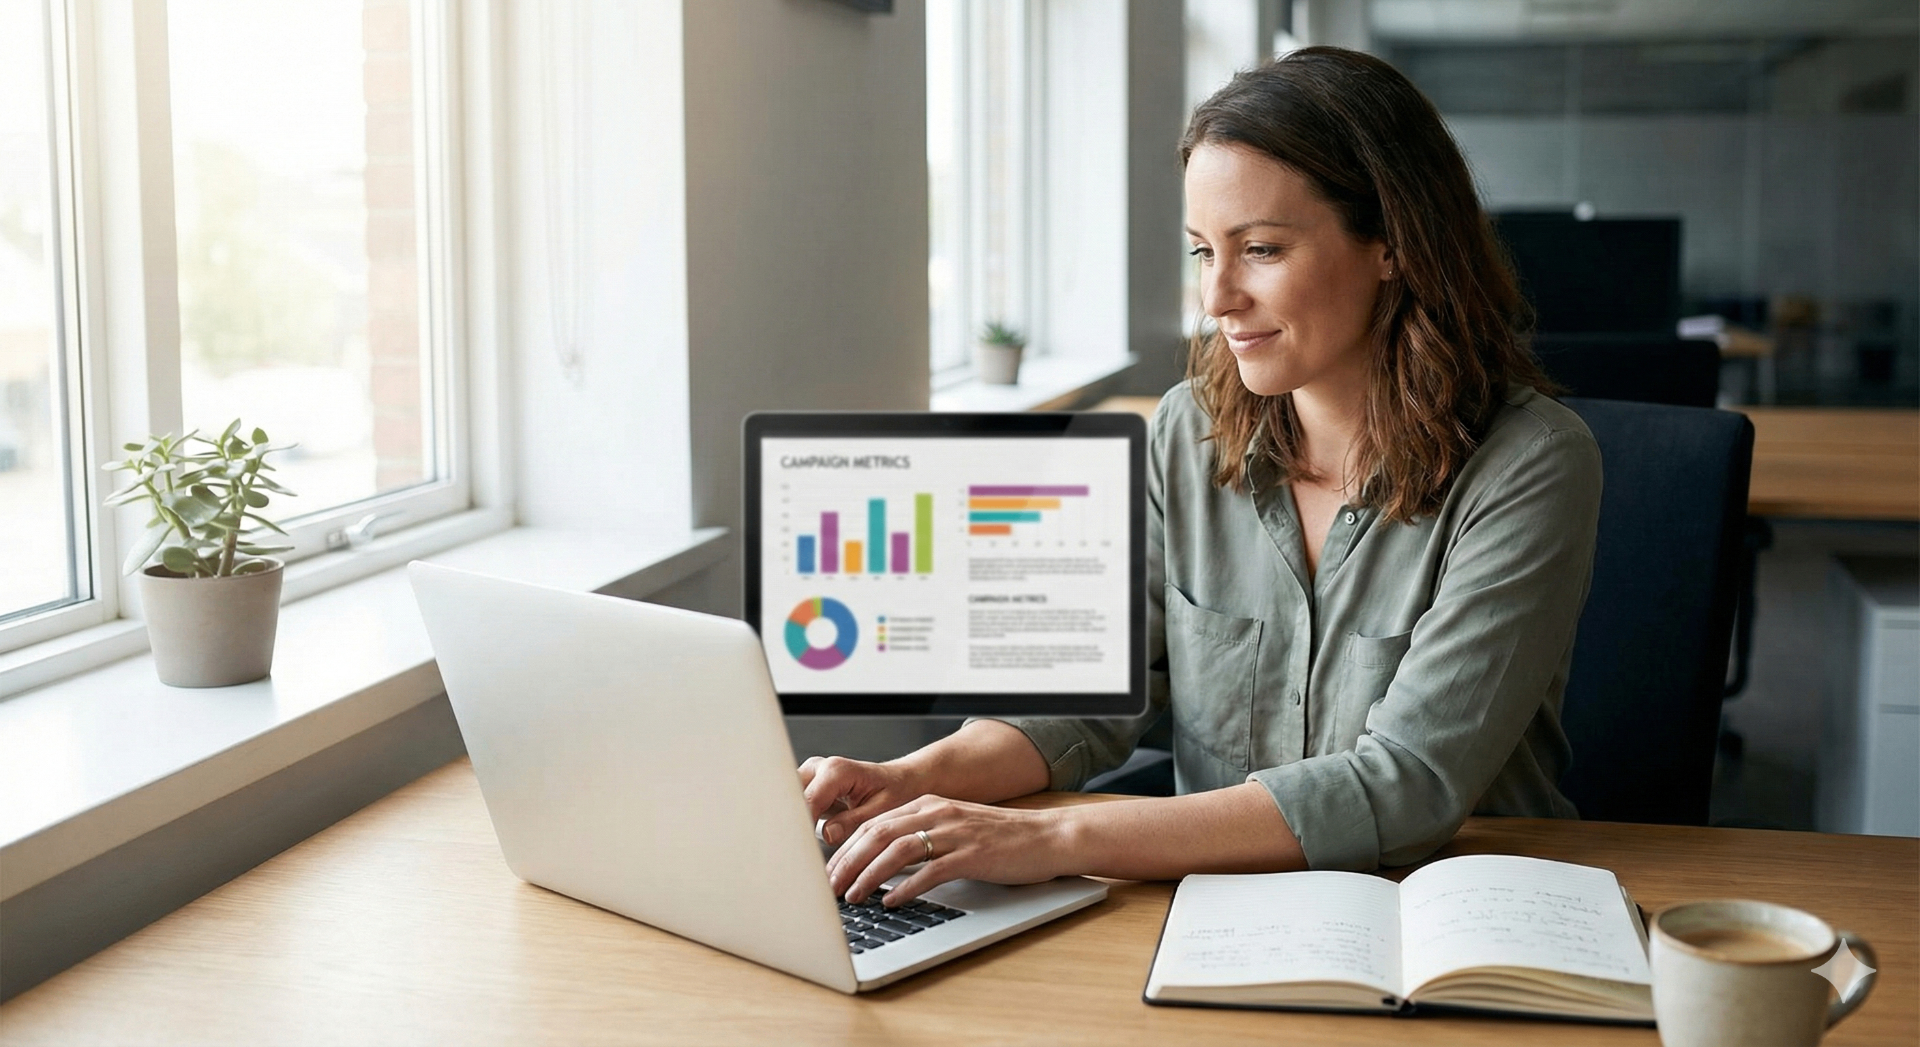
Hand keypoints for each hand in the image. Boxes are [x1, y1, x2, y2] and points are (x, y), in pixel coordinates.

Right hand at [797, 755, 926, 846]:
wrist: (902, 781)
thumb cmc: (896, 792)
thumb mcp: (881, 811)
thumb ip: (852, 822)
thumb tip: (828, 834)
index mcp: (837, 771)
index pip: (806, 801)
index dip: (799, 826)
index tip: (797, 849)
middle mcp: (820, 768)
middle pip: (789, 795)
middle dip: (788, 823)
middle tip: (793, 851)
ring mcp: (812, 775)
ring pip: (787, 798)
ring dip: (790, 822)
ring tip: (794, 848)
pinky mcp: (810, 786)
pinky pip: (794, 802)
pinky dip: (795, 821)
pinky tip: (800, 840)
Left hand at [825, 794, 1071, 905]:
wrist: (1047, 837)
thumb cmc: (1001, 839)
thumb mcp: (954, 828)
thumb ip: (921, 838)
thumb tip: (882, 865)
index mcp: (929, 803)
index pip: (874, 823)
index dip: (846, 848)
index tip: (828, 871)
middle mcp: (938, 813)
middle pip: (878, 834)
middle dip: (847, 862)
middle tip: (829, 888)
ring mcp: (955, 833)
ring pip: (898, 850)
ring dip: (869, 875)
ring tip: (853, 897)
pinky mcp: (972, 854)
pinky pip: (931, 870)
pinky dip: (907, 887)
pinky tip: (892, 901)